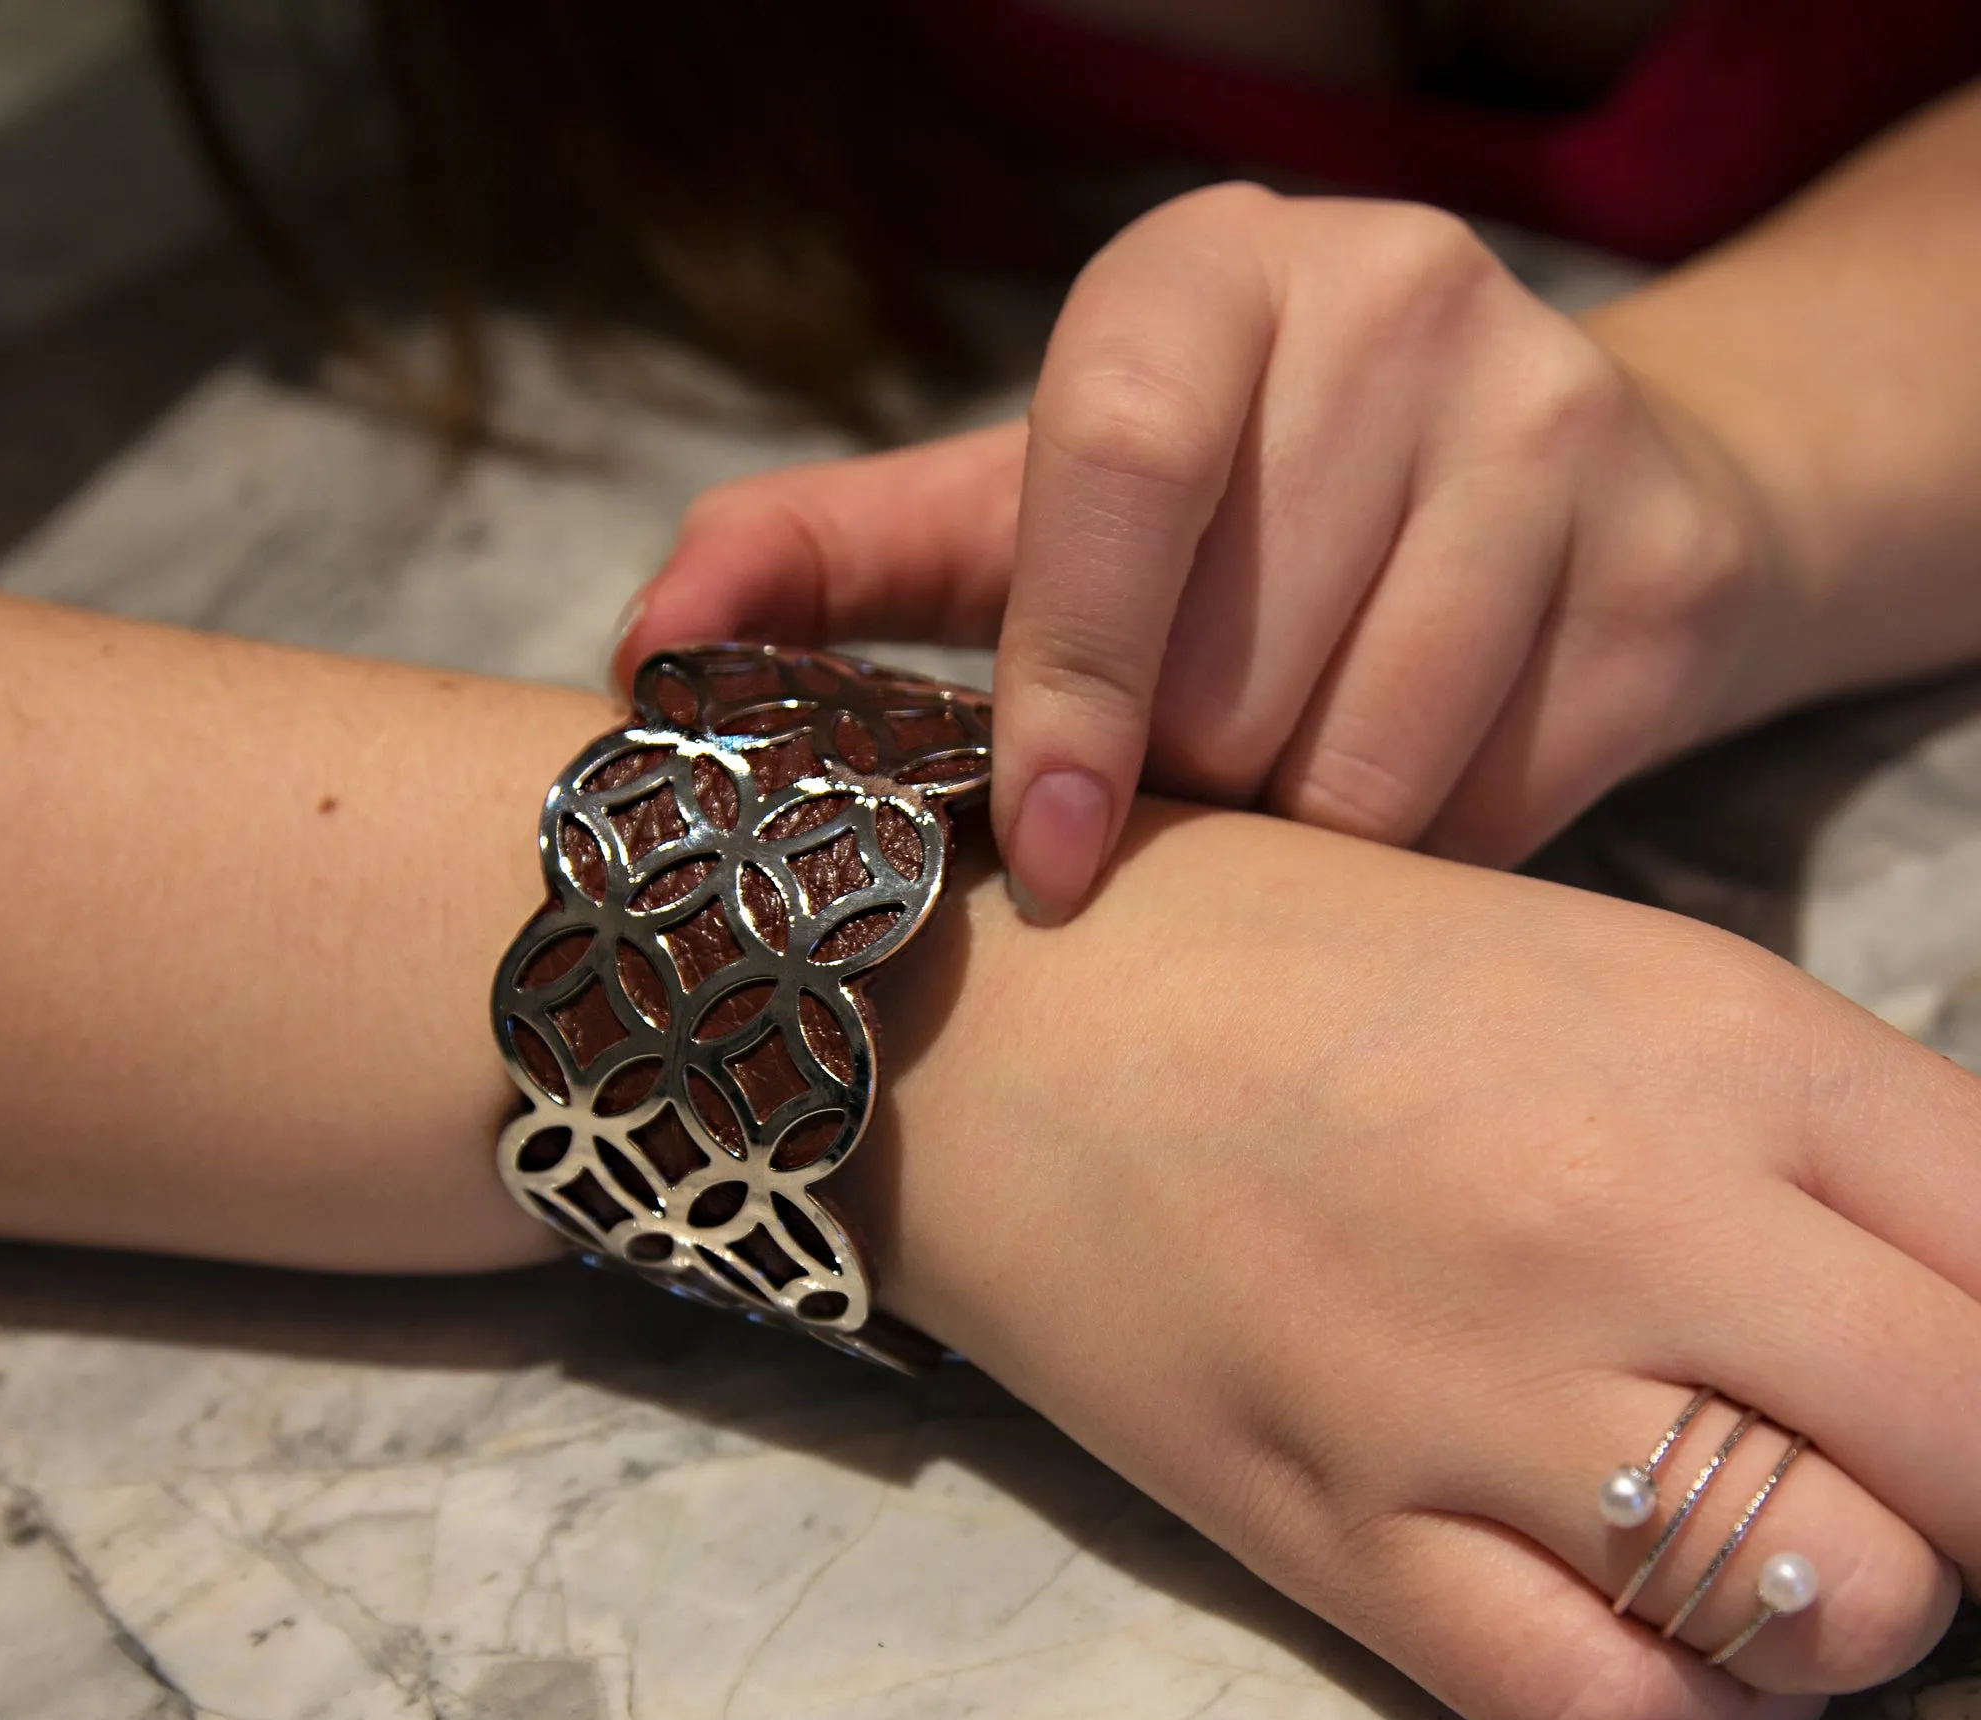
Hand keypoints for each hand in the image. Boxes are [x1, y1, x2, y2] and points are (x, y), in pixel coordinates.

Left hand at [623, 185, 1782, 918]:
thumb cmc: (1234, 520)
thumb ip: (838, 566)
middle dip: (1191, 787)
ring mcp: (1559, 422)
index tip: (1054, 852)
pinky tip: (1409, 798)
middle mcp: (1397, 300)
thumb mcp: (1025, 512)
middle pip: (1242, 661)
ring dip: (1303, 837)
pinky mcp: (1665, 568)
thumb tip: (643, 655)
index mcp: (1205, 274)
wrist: (1549, 487)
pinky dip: (1427, 858)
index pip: (1115, 468)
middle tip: (1188, 797)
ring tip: (1289, 794)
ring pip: (1376, 756)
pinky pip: (1503, 805)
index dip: (1068, 684)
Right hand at [831, 803, 1976, 1719]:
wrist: (998, 1020)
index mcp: (1716, 1045)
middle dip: (1978, 1481)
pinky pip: (1614, 1710)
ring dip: (1855, 1595)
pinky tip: (1678, 1634)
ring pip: (1840, 1607)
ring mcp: (1474, 1392)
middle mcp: (1624, 1219)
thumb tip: (1960, 1294)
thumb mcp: (1592, 972)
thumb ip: (1806, 1132)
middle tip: (1895, 1455)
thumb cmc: (1289, 966)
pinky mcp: (1340, 1529)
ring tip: (1779, 1537)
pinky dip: (1706, 1708)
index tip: (1968, 1372)